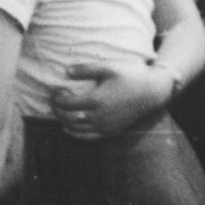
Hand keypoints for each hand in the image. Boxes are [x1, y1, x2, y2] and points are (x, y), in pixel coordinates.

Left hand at [50, 60, 171, 139]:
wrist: (152, 91)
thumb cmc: (130, 75)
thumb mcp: (108, 67)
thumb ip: (86, 69)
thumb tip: (66, 71)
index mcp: (96, 100)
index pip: (67, 103)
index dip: (57, 98)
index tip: (54, 91)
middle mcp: (98, 116)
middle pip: (69, 117)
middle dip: (57, 110)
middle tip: (53, 101)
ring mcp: (105, 126)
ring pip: (76, 129)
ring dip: (64, 122)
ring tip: (59, 112)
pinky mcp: (111, 131)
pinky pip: (88, 137)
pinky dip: (75, 134)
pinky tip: (68, 128)